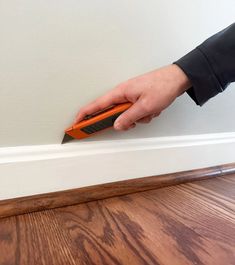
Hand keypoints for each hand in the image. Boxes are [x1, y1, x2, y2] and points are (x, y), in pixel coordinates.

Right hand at [75, 64, 190, 130]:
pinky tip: (152, 110)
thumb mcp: (145, 106)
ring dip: (137, 118)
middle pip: (112, 112)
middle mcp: (123, 93)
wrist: (177, 78)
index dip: (84, 115)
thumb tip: (117, 125)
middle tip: (130, 122)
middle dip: (122, 120)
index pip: (96, 105)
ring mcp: (130, 96)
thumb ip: (129, 118)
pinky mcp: (137, 98)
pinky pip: (135, 112)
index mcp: (120, 92)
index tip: (77, 123)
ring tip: (149, 112)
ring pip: (126, 114)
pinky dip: (143, 114)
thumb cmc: (162, 86)